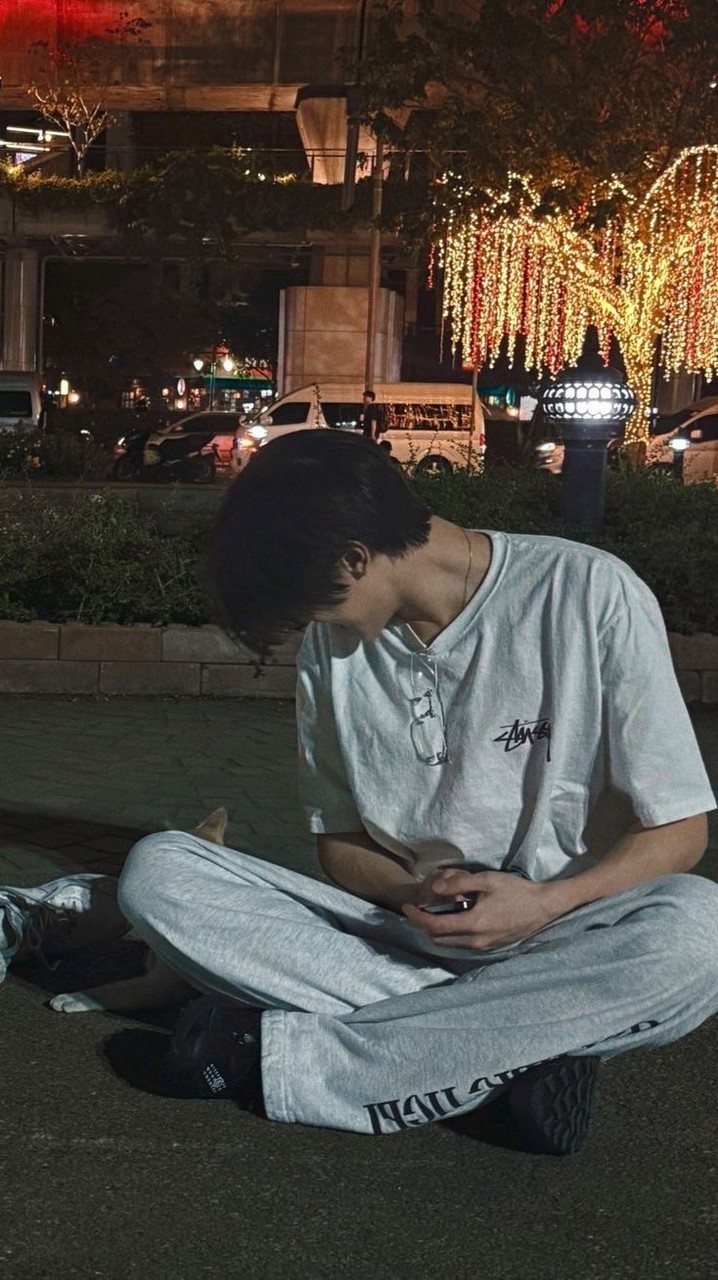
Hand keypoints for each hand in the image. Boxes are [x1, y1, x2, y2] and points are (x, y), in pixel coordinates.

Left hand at [402, 868, 556, 950]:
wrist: (543, 907)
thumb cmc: (516, 891)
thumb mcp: (487, 880)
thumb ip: (459, 882)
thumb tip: (434, 887)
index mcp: (473, 924)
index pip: (434, 925)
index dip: (416, 917)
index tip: (406, 907)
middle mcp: (475, 941)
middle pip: (438, 938)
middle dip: (425, 924)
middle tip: (421, 907)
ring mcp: (484, 947)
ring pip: (450, 943)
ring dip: (439, 929)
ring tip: (439, 910)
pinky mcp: (490, 947)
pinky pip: (463, 944)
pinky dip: (453, 933)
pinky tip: (458, 916)